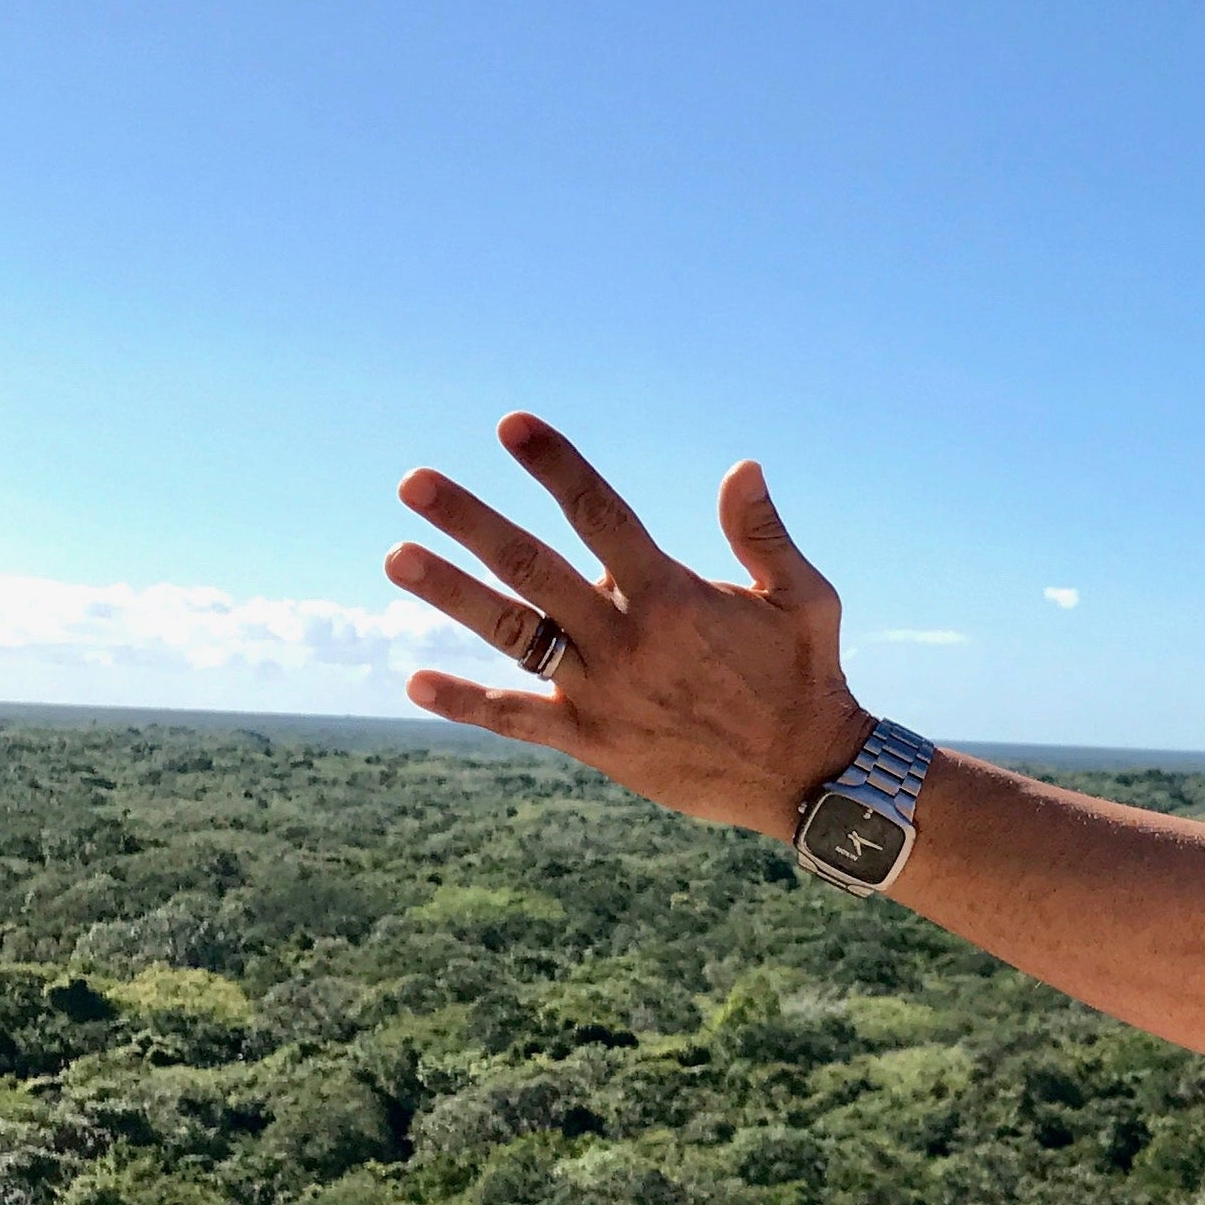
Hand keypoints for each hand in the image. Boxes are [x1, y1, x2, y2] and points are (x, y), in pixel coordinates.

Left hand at [386, 414, 874, 838]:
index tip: (512, 426)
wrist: (808, 778)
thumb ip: (763, 535)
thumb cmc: (807, 679)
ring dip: (453, 593)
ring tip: (397, 557)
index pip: (601, 514)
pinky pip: (519, 720)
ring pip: (515, 633)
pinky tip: (416, 681)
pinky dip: (467, 703)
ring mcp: (605, 692)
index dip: (556, 466)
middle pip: (533, 565)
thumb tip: (741, 467)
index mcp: (671, 596)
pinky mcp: (596, 742)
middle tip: (413, 483)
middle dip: (470, 521)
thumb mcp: (805, 598)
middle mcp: (627, 639)